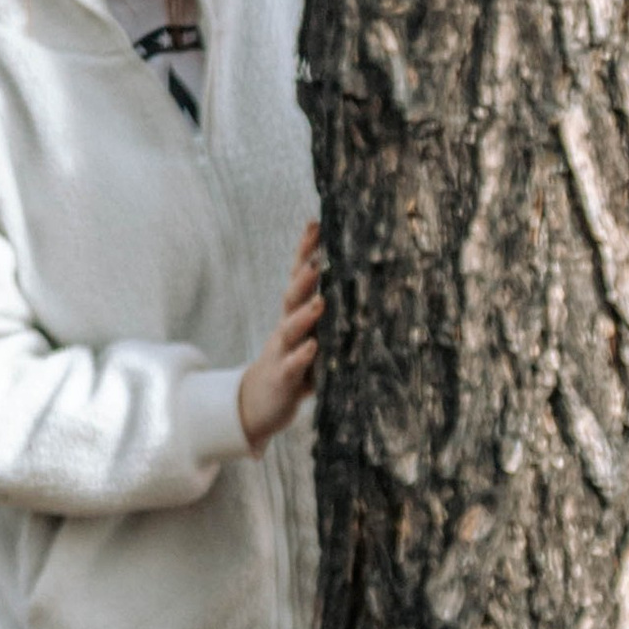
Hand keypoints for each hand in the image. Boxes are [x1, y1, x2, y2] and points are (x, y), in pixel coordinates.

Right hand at [238, 222, 320, 452]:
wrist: (261, 404)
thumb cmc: (296, 366)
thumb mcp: (313, 337)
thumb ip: (331, 317)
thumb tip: (367, 288)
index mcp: (295, 316)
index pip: (299, 279)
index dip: (305, 252)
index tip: (315, 223)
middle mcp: (286, 328)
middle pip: (292, 297)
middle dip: (303, 276)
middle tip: (317, 257)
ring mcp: (282, 352)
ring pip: (290, 329)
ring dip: (304, 314)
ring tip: (320, 301)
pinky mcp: (283, 378)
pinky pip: (292, 364)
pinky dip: (302, 355)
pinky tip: (313, 346)